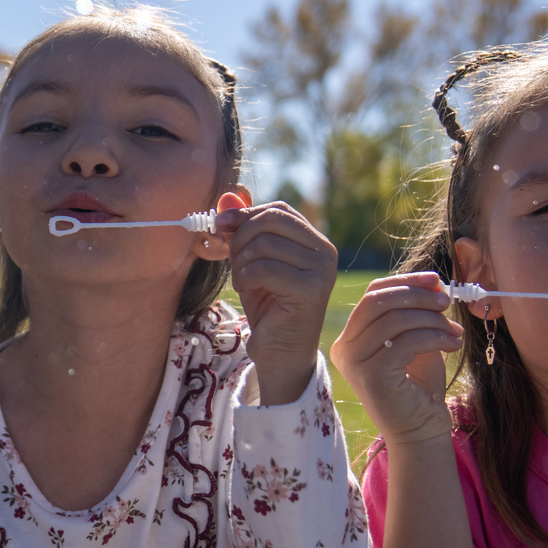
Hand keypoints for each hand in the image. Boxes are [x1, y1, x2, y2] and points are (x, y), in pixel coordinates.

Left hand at [221, 195, 337, 403]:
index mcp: (316, 241)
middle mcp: (325, 252)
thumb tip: (227, 196)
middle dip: (241, 238)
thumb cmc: (267, 306)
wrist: (280, 352)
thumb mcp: (252, 261)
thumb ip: (244, 229)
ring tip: (245, 282)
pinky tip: (250, 292)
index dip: (246, 215)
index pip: (279, 210)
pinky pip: (262, 268)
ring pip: (263, 245)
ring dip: (241, 264)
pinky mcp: (311, 291)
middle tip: (234, 262)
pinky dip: (245, 279)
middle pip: (270, 221)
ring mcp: (321, 271)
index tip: (222, 227)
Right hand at [328, 272, 463, 450]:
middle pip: (377, 301)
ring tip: (454, 330)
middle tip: (446, 302)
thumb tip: (433, 280)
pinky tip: (452, 345)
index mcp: (350, 338)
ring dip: (431, 319)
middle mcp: (344, 349)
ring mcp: (354, 363)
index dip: (405, 281)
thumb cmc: (419, 386)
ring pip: (393, 320)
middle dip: (417, 296)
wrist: (421, 431)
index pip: (372, 294)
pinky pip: (406, 342)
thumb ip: (417, 312)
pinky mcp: (372, 377)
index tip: (436, 279)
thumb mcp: (416, 340)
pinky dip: (435, 337)